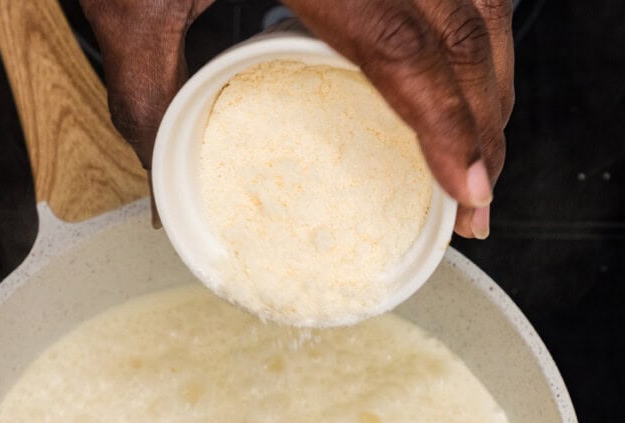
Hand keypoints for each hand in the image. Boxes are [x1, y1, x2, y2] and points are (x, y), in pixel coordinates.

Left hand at [78, 0, 513, 238]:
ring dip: (492, 81)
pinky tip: (472, 78)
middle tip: (476, 201)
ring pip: (480, 0)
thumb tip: (165, 196)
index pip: (402, 47)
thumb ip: (149, 94)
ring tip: (481, 153)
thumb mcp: (132, 3)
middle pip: (462, 29)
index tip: (465, 187)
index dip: (445, 122)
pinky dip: (479, 33)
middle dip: (483, 123)